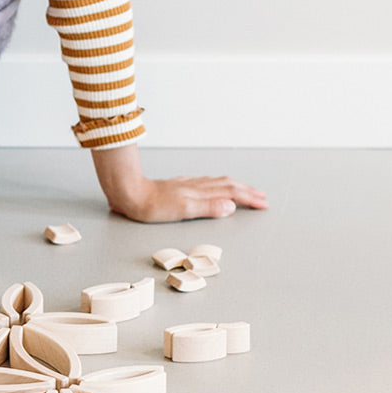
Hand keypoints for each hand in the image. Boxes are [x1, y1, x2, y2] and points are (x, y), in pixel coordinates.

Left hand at [91, 145, 266, 222]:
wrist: (127, 192)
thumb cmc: (151, 206)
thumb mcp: (182, 210)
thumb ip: (207, 207)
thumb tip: (232, 206)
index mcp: (199, 192)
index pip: (230, 193)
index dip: (248, 198)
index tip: (263, 204)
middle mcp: (194, 186)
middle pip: (227, 185)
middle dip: (246, 191)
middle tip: (262, 197)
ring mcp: (185, 185)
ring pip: (216, 183)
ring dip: (233, 187)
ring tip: (243, 190)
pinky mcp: (176, 186)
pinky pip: (204, 183)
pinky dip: (216, 185)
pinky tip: (211, 186)